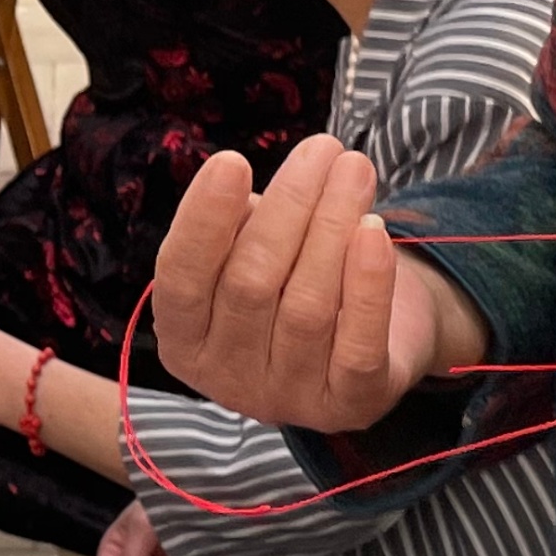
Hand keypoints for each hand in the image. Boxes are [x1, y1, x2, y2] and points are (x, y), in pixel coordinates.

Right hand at [150, 137, 481, 430]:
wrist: (368, 337)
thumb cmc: (290, 279)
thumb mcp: (246, 253)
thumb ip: (235, 228)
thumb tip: (238, 186)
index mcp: (184, 341)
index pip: (180, 279)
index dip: (203, 221)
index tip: (231, 161)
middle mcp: (227, 379)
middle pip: (250, 284)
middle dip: (289, 206)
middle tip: (321, 149)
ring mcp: (288, 399)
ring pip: (306, 307)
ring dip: (333, 226)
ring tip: (354, 170)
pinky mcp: (349, 405)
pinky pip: (359, 346)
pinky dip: (367, 285)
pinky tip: (375, 230)